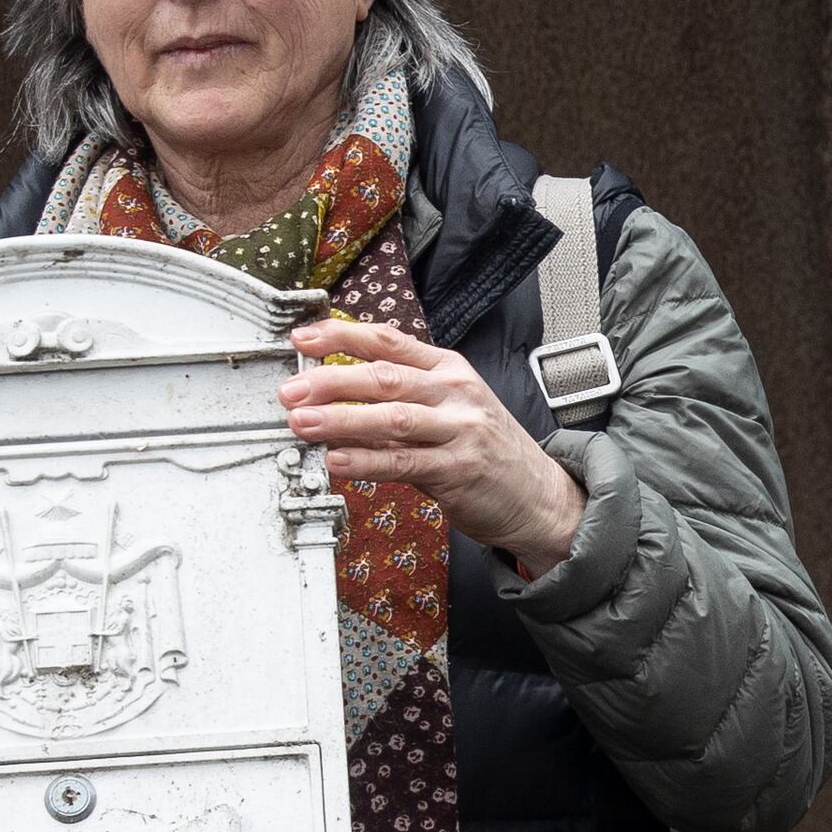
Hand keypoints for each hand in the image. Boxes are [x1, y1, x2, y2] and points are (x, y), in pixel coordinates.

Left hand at [278, 318, 587, 573]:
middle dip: (330, 381)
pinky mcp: (460, 470)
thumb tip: (335, 398)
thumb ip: (400, 402)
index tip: (301, 338)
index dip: (341, 336)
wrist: (540, 496)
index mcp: (450, 369)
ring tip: (301, 423)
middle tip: (290, 390)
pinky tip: (337, 461)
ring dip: (340, 419)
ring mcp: (461, 430)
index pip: (389, 341)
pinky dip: (366, 462)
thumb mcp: (451, 409)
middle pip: (385, 376)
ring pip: (392, 417)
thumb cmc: (488, 452)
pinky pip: (404, 463)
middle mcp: (456, 393)